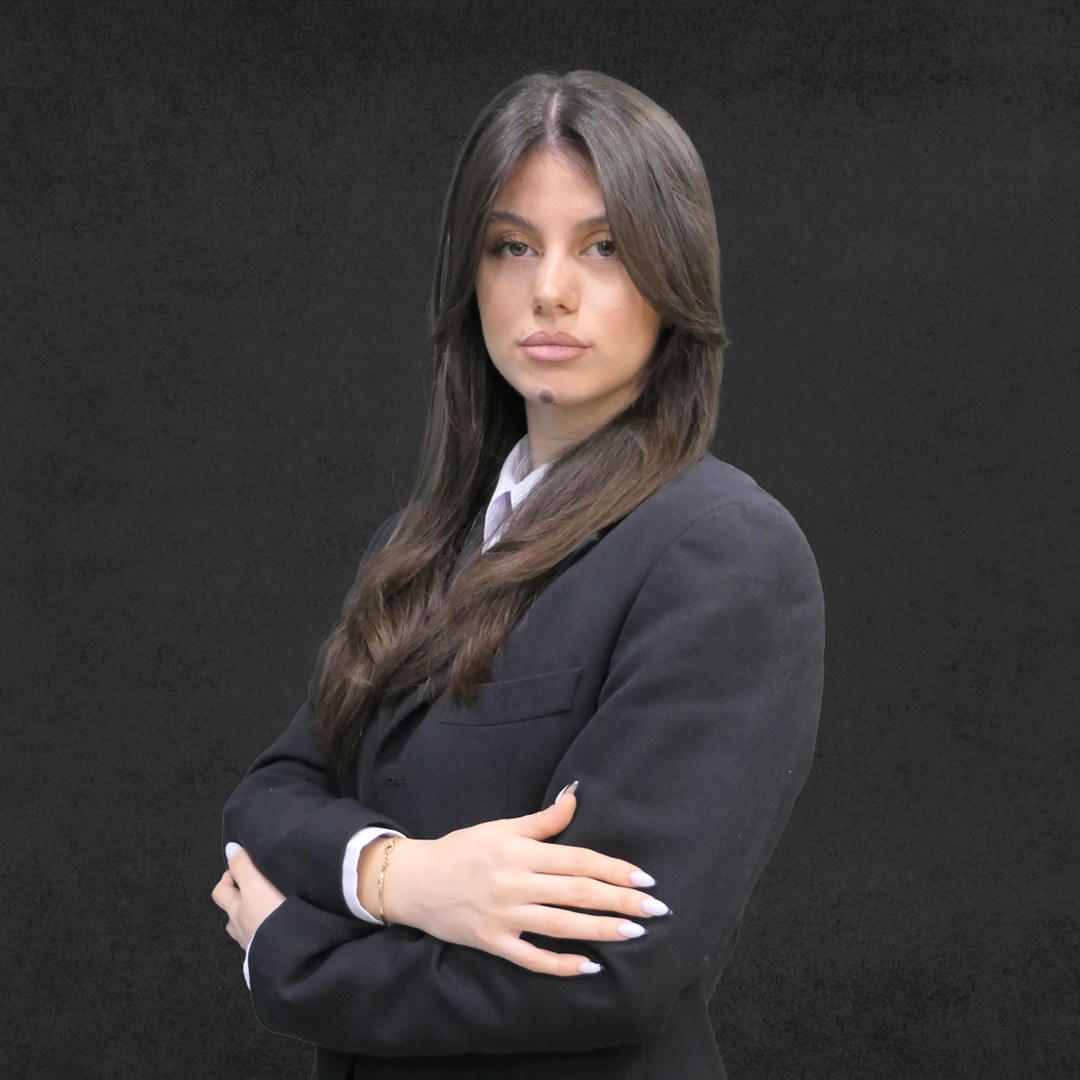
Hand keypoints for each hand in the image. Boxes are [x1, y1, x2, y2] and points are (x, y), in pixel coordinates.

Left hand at [211, 844, 285, 950]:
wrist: (288, 953)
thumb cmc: (270, 915)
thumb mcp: (256, 885)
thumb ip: (243, 866)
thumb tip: (229, 848)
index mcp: (234, 911)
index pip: (220, 892)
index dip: (228, 878)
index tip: (243, 868)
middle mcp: (239, 929)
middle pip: (231, 912)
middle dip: (240, 900)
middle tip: (259, 887)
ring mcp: (252, 944)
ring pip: (246, 928)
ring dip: (254, 918)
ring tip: (271, 909)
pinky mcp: (267, 954)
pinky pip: (262, 940)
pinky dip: (267, 933)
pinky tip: (280, 929)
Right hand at [365, 786, 669, 976]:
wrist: (415, 881)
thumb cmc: (462, 850)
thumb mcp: (501, 827)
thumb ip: (542, 821)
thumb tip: (575, 795)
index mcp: (519, 850)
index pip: (577, 860)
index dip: (613, 869)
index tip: (645, 878)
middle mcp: (515, 882)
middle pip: (577, 892)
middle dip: (620, 900)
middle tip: (655, 909)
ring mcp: (504, 915)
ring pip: (561, 924)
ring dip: (601, 929)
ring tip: (634, 933)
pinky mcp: (492, 942)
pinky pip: (532, 958)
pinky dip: (561, 965)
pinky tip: (590, 966)